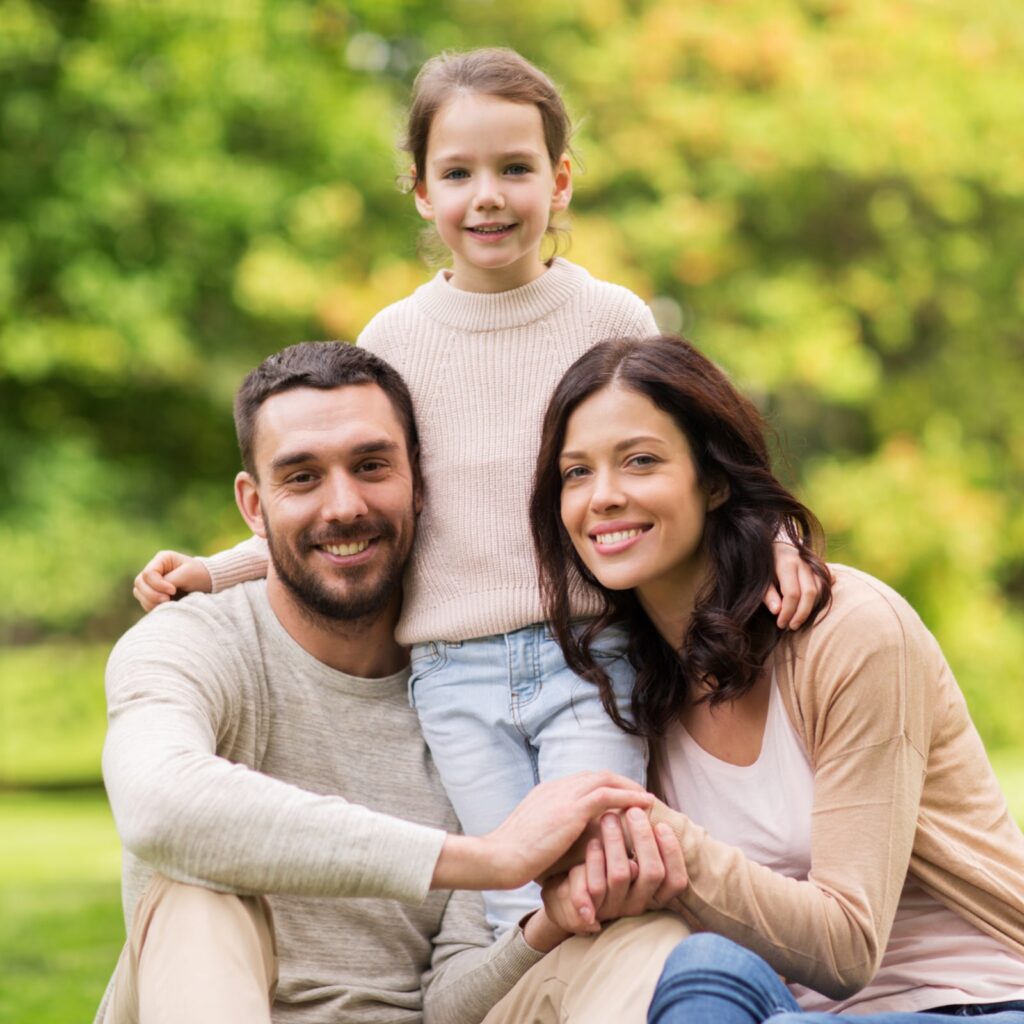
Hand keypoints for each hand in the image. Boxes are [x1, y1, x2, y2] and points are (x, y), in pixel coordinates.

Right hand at [133, 550, 211, 610]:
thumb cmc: (200, 575)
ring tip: (169, 604)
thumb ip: (170, 581)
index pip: (148, 574)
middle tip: (168, 600)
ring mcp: (151, 582)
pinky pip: (145, 602)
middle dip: (152, 595)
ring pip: (139, 593)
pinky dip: (153, 606)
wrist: (208, 584)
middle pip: (139, 583)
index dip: (158, 585)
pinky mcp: (152, 593)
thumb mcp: (188, 574)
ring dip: (151, 602)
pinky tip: (167, 606)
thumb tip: (156, 594)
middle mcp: (154, 569)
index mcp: (162, 559)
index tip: (173, 591)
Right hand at [431, 772, 651, 891]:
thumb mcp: (537, 838)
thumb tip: (576, 842)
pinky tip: (644, 804)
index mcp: (547, 792)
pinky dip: (629, 796)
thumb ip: (556, 832)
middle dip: (621, 783)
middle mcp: (556, 787)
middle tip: (640, 794)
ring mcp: (563, 795)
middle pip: (597, 776)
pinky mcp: (571, 809)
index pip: (583, 781)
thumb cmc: (515, 858)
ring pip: (605, 780)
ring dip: (629, 787)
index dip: (605, 787)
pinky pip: (608, 795)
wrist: (499, 858)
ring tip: (647, 799)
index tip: (621, 798)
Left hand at [541, 809, 686, 934]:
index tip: (661, 825)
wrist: (573, 894)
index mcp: (653, 894)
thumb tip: (653, 806)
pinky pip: (596, 884)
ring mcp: (615, 906)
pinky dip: (595, 858)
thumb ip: (644, 844)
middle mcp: (638, 903)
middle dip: (644, 838)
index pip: (676, 880)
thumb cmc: (607, 867)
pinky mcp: (592, 907)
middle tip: (633, 811)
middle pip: (652, 873)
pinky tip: (592, 841)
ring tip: (608, 816)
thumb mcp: (629, 860)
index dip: (672, 853)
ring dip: (615, 841)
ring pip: (621, 875)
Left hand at [765, 539, 820, 629]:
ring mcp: (814, 564)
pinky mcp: (820, 567)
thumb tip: (777, 612)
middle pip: (810, 593)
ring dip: (811, 608)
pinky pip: (825, 584)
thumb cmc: (765, 565)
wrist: (775, 543)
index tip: (781, 624)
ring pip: (820, 589)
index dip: (787, 612)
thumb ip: (768, 594)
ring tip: (798, 620)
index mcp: (786, 563)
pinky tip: (812, 607)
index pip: (792, 594)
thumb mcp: (761, 578)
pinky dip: (821, 597)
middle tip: (792, 627)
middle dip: (802, 614)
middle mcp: (803, 562)